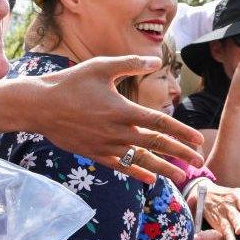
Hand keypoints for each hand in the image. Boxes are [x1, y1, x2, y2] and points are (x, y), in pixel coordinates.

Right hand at [25, 55, 204, 183]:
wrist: (40, 106)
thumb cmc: (72, 82)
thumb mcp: (102, 67)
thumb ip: (131, 63)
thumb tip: (156, 60)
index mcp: (124, 110)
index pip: (160, 124)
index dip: (181, 132)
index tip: (198, 140)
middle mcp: (118, 131)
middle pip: (156, 145)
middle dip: (180, 154)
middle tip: (199, 162)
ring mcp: (106, 145)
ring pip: (141, 160)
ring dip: (163, 168)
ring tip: (181, 176)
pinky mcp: (95, 153)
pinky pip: (121, 166)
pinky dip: (137, 172)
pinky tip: (150, 179)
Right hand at [191, 178, 239, 239]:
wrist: (204, 194)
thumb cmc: (230, 195)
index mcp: (237, 198)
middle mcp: (229, 207)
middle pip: (234, 216)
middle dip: (237, 223)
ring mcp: (221, 216)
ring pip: (225, 226)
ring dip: (228, 234)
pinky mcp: (215, 224)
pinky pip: (218, 232)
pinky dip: (220, 239)